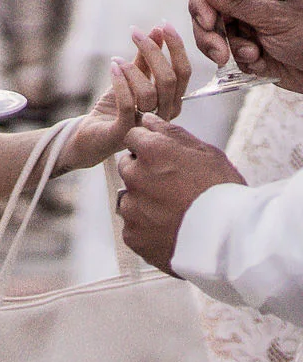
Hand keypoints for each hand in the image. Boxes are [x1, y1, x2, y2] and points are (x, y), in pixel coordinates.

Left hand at [59, 24, 191, 172]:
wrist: (90, 137)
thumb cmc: (114, 107)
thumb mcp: (131, 78)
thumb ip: (146, 58)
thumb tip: (158, 30)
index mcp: (170, 101)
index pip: (183, 73)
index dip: (176, 47)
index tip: (163, 24)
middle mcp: (163, 115)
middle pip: (170, 80)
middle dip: (154, 52)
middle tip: (135, 33)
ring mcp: (145, 126)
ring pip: (150, 93)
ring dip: (133, 69)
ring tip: (118, 59)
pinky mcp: (125, 133)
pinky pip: (127, 105)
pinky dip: (120, 82)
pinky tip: (113, 66)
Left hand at [116, 115, 246, 273]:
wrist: (233, 241)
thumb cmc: (225, 193)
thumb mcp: (207, 154)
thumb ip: (172, 134)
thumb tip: (148, 120)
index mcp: (153, 151)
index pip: (133, 136)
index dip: (148, 146)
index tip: (163, 158)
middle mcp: (136, 177)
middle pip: (127, 167)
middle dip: (143, 173)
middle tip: (172, 188)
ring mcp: (132, 208)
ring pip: (129, 198)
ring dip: (143, 202)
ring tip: (173, 213)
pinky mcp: (133, 236)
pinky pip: (132, 226)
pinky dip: (146, 228)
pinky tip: (169, 230)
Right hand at [190, 0, 302, 91]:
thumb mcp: (274, 17)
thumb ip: (236, 1)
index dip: (202, 4)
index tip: (208, 23)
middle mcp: (245, 2)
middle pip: (206, 13)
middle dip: (211, 35)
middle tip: (220, 53)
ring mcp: (245, 25)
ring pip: (214, 37)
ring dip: (230, 50)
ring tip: (254, 55)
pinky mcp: (246, 48)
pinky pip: (228, 56)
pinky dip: (242, 62)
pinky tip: (261, 62)